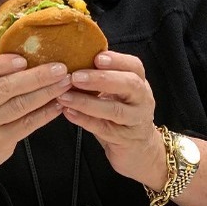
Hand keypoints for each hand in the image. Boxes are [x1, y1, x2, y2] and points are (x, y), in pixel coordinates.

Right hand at [0, 55, 71, 205]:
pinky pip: (26, 124)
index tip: (24, 59)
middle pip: (4, 88)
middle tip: (59, 68)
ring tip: (64, 83)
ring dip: (46, 93)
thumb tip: (27, 56)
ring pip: (19, 105)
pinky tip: (57, 104)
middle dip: (36, 77)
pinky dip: (44, 113)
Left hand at [57, 51, 162, 185]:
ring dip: (87, 102)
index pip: (134, 66)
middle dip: (102, 79)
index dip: (117, 60)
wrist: (138, 148)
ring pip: (115, 110)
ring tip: (65, 96)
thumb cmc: (120, 112)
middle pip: (129, 85)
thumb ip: (101, 76)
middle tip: (76, 77)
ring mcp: (135, 120)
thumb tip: (71, 58)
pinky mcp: (125, 139)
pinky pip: (104, 128)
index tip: (97, 57)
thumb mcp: (116, 91)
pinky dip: (84, 120)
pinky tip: (68, 112)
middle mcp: (142, 99)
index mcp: (139, 82)